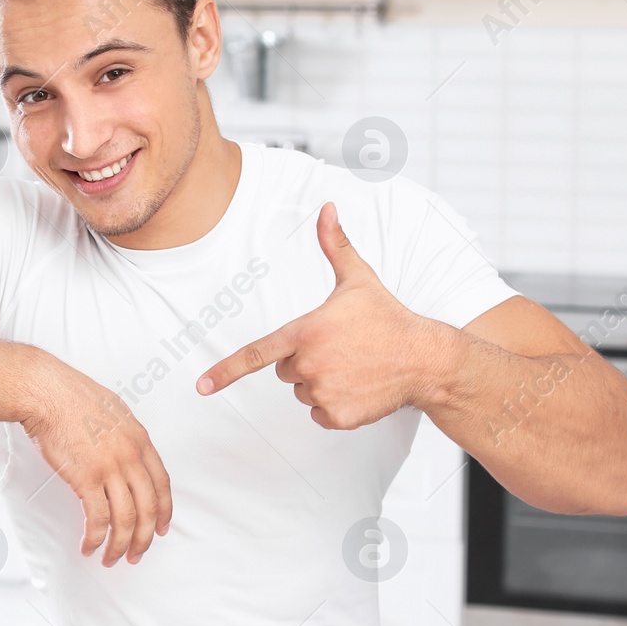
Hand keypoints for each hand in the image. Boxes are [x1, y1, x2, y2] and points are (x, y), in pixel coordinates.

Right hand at [17, 351, 172, 565]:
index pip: (162, 484)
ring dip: (120, 544)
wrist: (46, 392)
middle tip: (137, 553)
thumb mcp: (114, 411)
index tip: (161, 528)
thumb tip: (125, 456)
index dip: (164, 511)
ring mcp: (110, 468)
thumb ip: (125, 436)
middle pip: (148, 508)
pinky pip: (97, 518)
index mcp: (139, 439)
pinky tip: (89, 546)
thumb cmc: (72, 396)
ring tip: (112, 558)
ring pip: (126, 518)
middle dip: (144, 537)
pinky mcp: (86, 478)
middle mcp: (130, 456)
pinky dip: (95, 538)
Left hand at [196, 203, 450, 429]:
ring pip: (301, 391)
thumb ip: (335, 246)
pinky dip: (333, 404)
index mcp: (307, 332)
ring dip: (319, 382)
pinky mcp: (338, 416)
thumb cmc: (388, 318)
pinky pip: (318, 413)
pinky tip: (357, 387)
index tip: (202, 386)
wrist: (424, 359)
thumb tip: (327, 208)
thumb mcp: (359, 279)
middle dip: (303, 360)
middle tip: (339, 348)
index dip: (226, 371)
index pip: (257, 354)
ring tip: (351, 366)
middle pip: (283, 370)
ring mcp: (324, 392)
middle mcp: (310, 365)